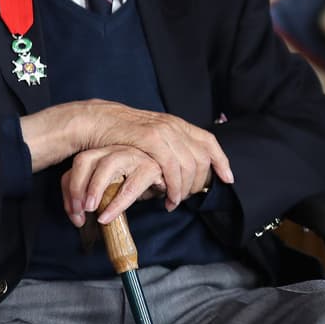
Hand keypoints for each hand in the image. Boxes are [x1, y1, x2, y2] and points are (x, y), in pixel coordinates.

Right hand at [23, 99, 231, 213]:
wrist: (96, 121)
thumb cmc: (121, 134)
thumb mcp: (151, 137)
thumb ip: (168, 147)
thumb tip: (185, 166)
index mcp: (177, 124)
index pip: (209, 142)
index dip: (221, 161)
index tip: (228, 179)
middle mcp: (175, 126)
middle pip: (201, 159)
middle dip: (198, 183)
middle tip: (188, 199)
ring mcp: (164, 131)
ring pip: (189, 166)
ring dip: (185, 189)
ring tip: (175, 203)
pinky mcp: (151, 139)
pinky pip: (172, 168)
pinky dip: (174, 187)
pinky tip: (167, 198)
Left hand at [60, 145, 165, 225]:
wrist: (173, 179)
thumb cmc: (137, 183)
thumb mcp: (111, 190)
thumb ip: (91, 198)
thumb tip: (77, 217)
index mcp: (102, 152)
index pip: (77, 164)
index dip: (71, 189)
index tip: (75, 214)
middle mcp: (115, 149)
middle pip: (85, 158)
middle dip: (77, 186)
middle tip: (81, 210)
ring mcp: (133, 154)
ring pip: (108, 163)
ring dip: (96, 188)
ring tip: (94, 211)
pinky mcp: (151, 166)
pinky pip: (132, 185)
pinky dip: (119, 204)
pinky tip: (110, 217)